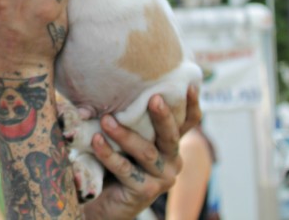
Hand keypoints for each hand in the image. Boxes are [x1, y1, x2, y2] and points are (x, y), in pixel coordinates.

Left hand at [83, 85, 201, 219]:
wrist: (106, 202)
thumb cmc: (115, 162)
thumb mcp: (127, 139)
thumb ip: (130, 120)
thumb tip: (111, 87)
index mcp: (171, 145)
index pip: (188, 123)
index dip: (192, 105)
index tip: (190, 86)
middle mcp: (172, 161)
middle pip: (170, 136)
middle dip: (162, 116)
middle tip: (153, 98)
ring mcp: (162, 178)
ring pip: (146, 152)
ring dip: (125, 135)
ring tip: (106, 120)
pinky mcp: (145, 191)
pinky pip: (126, 169)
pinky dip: (109, 154)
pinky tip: (96, 141)